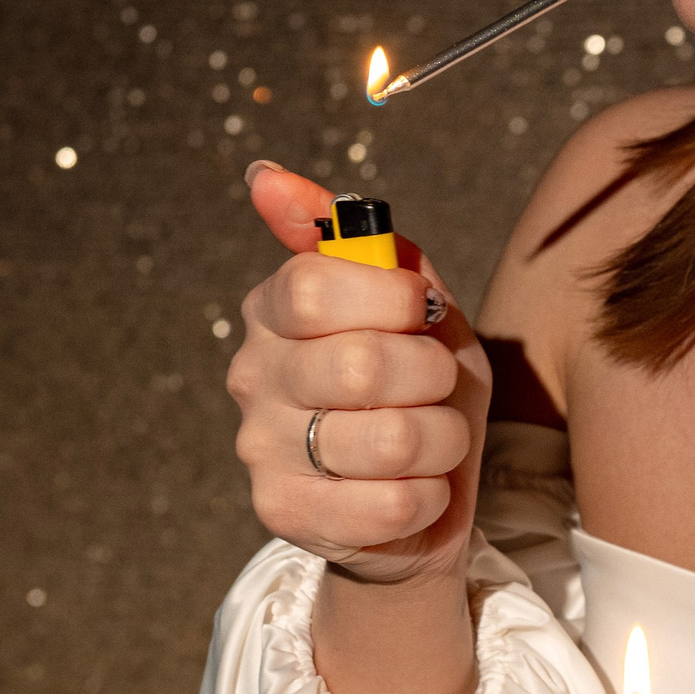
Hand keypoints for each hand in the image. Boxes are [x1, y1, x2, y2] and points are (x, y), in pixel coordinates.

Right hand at [227, 161, 489, 589]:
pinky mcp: (283, 516)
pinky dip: (429, 497)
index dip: (390, 300)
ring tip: (435, 440)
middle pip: (357, 365)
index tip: (419, 311)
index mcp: (275, 311)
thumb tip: (265, 177)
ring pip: (389, 439)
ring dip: (443, 439)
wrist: (428, 495)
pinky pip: (389, 506)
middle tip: (435, 385)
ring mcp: (260, 451)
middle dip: (430, 376)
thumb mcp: (417, 306)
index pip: (313, 287)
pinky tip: (417, 489)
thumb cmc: (421, 387)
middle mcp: (252, 377)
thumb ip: (366, 244)